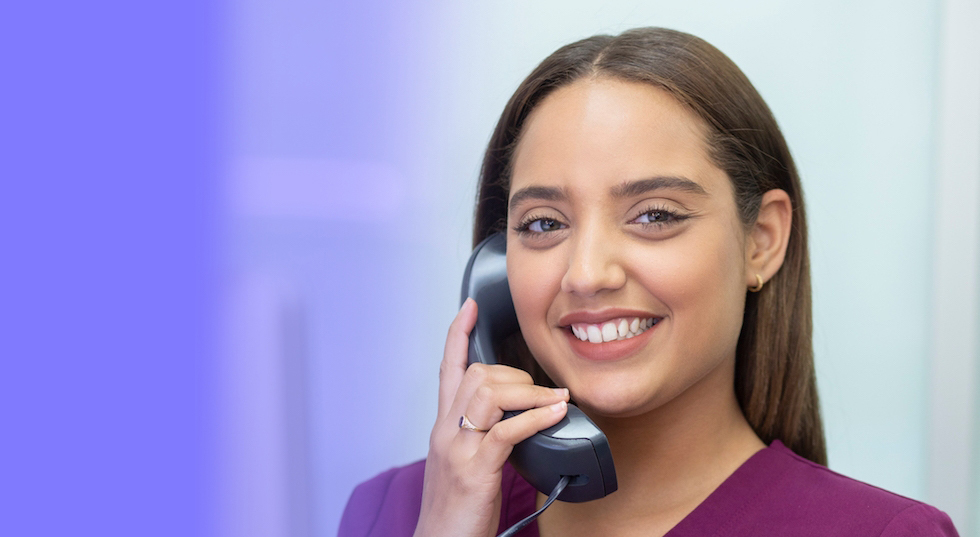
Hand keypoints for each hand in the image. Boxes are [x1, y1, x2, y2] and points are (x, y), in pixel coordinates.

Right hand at [413, 298, 569, 536]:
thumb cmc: (456, 510)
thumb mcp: (464, 464)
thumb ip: (482, 436)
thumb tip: (517, 420)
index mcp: (443, 427)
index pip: (447, 368)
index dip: (458, 334)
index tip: (470, 307)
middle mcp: (446, 431)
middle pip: (476, 374)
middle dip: (514, 373)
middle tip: (541, 391)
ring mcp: (458, 449)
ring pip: (489, 393)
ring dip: (529, 391)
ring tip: (554, 399)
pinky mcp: (474, 470)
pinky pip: (506, 430)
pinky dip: (535, 417)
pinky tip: (555, 413)